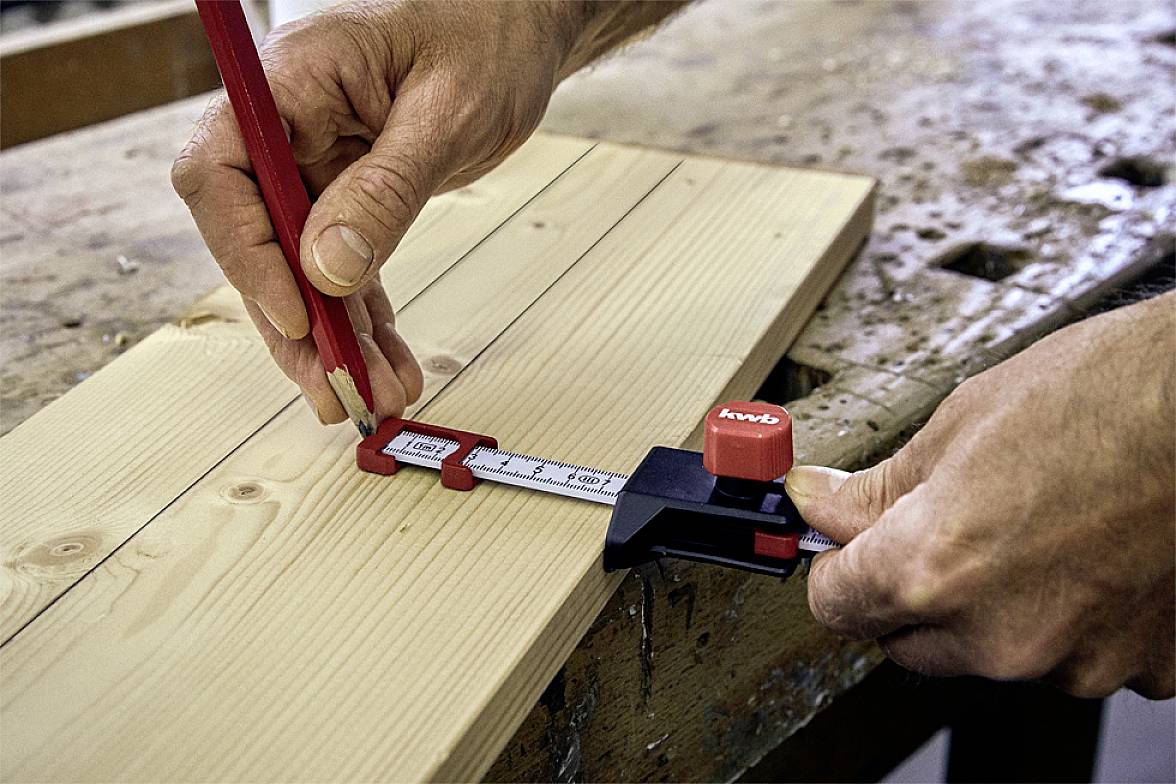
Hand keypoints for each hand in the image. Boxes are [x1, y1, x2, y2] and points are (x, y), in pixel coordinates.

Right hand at [172, 0, 681, 422]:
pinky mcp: (352, 196)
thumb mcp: (444, 114)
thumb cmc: (484, 38)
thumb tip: (327, 269)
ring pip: (302, 268)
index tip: (296, 314)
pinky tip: (388, 363)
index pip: (222, 174)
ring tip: (372, 395)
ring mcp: (316, 166)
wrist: (520, 28)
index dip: (246, 253)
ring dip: (334, 338)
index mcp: (291, 84)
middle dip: (294, 322)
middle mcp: (289, 130)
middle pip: (259, 239)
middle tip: (334, 389)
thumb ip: (384, 190)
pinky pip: (347, 268)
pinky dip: (366, 319)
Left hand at [786, 292, 1174, 698]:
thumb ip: (877, 489)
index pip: (835, 606)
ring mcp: (1076, 661)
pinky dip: (1068, 617)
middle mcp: (997, 637)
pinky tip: (1088, 554)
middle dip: (907, 591)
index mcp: (933, 572)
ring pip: (990, 652)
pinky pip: (1073, 654)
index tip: (845, 545)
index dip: (835, 567)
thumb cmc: (1102, 396)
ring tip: (1034, 527)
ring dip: (990, 608)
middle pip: (907, 640)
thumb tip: (820, 503)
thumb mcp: (956, 427)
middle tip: (943, 524)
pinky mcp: (1144, 667)